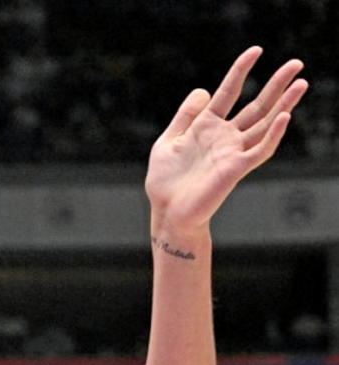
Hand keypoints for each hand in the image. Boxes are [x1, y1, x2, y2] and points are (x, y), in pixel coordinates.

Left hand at [145, 47, 306, 230]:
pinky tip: (283, 118)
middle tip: (296, 64)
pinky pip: (259, 150)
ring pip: (264, 124)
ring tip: (301, 84)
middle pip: (257, 106)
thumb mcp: (167, 141)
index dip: (240, 71)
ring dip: (284, 105)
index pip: (229, 93)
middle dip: (276, 85)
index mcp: (207, 127)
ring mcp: (232, 152)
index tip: (255, 50)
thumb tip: (203, 90)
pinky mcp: (235, 169)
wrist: (166, 211)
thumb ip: (185, 116)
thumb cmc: (165, 181)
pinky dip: (272, 135)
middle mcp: (225, 137)